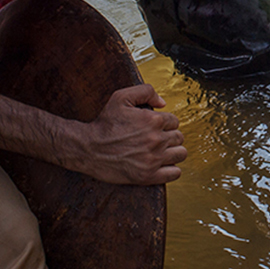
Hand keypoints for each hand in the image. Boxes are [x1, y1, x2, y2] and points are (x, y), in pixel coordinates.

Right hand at [62, 84, 186, 185]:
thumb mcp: (121, 97)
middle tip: (157, 139)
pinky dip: (172, 169)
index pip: (174, 121)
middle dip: (170, 136)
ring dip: (173, 151)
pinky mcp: (148, 175)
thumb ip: (145, 92)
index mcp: (153, 120)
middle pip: (179, 137)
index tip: (155, 127)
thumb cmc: (105, 124)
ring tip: (162, 151)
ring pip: (181, 154)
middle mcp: (156, 140)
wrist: (88, 149)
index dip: (165, 123)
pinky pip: (175, 173)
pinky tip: (162, 164)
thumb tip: (163, 102)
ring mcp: (153, 159)